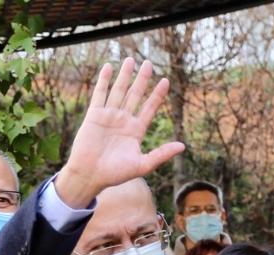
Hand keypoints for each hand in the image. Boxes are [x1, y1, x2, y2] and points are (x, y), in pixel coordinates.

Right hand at [54, 58, 185, 207]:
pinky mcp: (94, 116)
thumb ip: (161, 154)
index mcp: (136, 131)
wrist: (90, 176)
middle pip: (135, 95)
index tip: (165, 80)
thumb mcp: (143, 165)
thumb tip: (182, 146)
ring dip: (124, 76)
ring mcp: (109, 116)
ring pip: (118, 91)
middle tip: (148, 63)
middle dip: (142, 79)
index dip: (157, 95)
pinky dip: (103, 81)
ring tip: (130, 60)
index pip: (149, 108)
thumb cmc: (115, 174)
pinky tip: (108, 67)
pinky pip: (100, 95)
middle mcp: (123, 121)